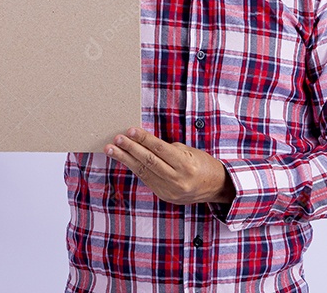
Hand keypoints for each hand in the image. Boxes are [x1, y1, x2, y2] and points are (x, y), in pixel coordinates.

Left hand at [105, 127, 235, 206]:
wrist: (215, 188)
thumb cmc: (203, 164)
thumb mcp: (189, 152)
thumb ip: (168, 149)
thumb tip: (145, 143)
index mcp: (186, 165)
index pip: (160, 149)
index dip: (144, 139)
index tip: (130, 131)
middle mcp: (177, 180)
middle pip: (148, 162)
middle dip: (130, 149)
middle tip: (116, 139)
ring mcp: (169, 190)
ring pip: (143, 172)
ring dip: (125, 159)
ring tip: (111, 150)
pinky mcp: (163, 195)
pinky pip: (146, 179)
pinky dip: (134, 168)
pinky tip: (124, 159)